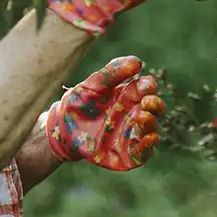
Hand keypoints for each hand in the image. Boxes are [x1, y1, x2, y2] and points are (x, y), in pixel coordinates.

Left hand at [44, 56, 164, 170]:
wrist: (62, 129)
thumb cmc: (79, 103)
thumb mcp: (93, 85)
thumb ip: (112, 73)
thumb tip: (137, 61)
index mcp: (129, 95)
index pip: (146, 88)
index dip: (149, 86)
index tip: (145, 86)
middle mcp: (135, 114)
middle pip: (154, 108)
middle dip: (155, 104)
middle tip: (148, 101)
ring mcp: (132, 135)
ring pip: (150, 130)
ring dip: (150, 123)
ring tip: (142, 116)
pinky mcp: (127, 155)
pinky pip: (143, 154)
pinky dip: (148, 147)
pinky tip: (149, 138)